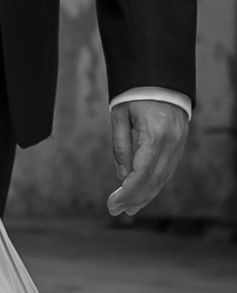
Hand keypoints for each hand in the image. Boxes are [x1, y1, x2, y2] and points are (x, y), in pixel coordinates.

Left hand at [108, 98, 189, 217]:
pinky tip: (144, 193)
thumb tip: (122, 176)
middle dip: (135, 198)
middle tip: (116, 211)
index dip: (127, 192)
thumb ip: (121, 146)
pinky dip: (156, 184)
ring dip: (146, 195)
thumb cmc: (134, 97)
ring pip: (163, 177)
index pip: (141, 173)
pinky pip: (168, 169)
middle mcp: (172, 143)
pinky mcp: (180, 145)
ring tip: (129, 209)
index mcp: (155, 135)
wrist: (161, 81)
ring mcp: (179, 144)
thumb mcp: (119, 117)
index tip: (112, 204)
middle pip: (154, 180)